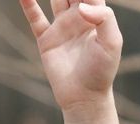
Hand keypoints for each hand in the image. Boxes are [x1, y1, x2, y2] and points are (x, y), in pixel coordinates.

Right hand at [17, 0, 122, 116]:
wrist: (86, 98)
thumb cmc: (102, 72)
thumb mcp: (112, 43)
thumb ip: (104, 18)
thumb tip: (81, 6)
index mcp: (96, 14)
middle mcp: (77, 16)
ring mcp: (61, 27)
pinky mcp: (46, 39)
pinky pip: (34, 16)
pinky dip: (27, 2)